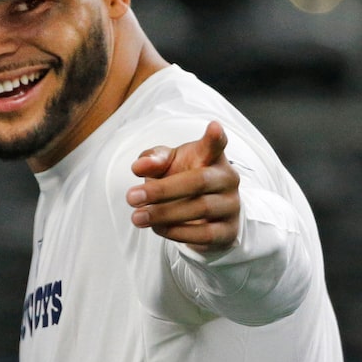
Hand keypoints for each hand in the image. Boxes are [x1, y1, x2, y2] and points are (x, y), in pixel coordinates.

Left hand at [125, 121, 239, 252]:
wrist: (199, 213)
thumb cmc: (181, 178)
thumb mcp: (166, 164)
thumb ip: (153, 159)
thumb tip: (139, 166)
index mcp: (212, 156)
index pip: (217, 143)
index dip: (216, 136)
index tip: (214, 127)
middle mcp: (227, 178)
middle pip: (199, 180)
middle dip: (162, 190)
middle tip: (130, 197)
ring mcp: (231, 205)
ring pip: (201, 208)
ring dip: (164, 214)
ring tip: (137, 216)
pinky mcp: (228, 231)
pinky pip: (204, 234)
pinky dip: (177, 232)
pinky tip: (157, 229)